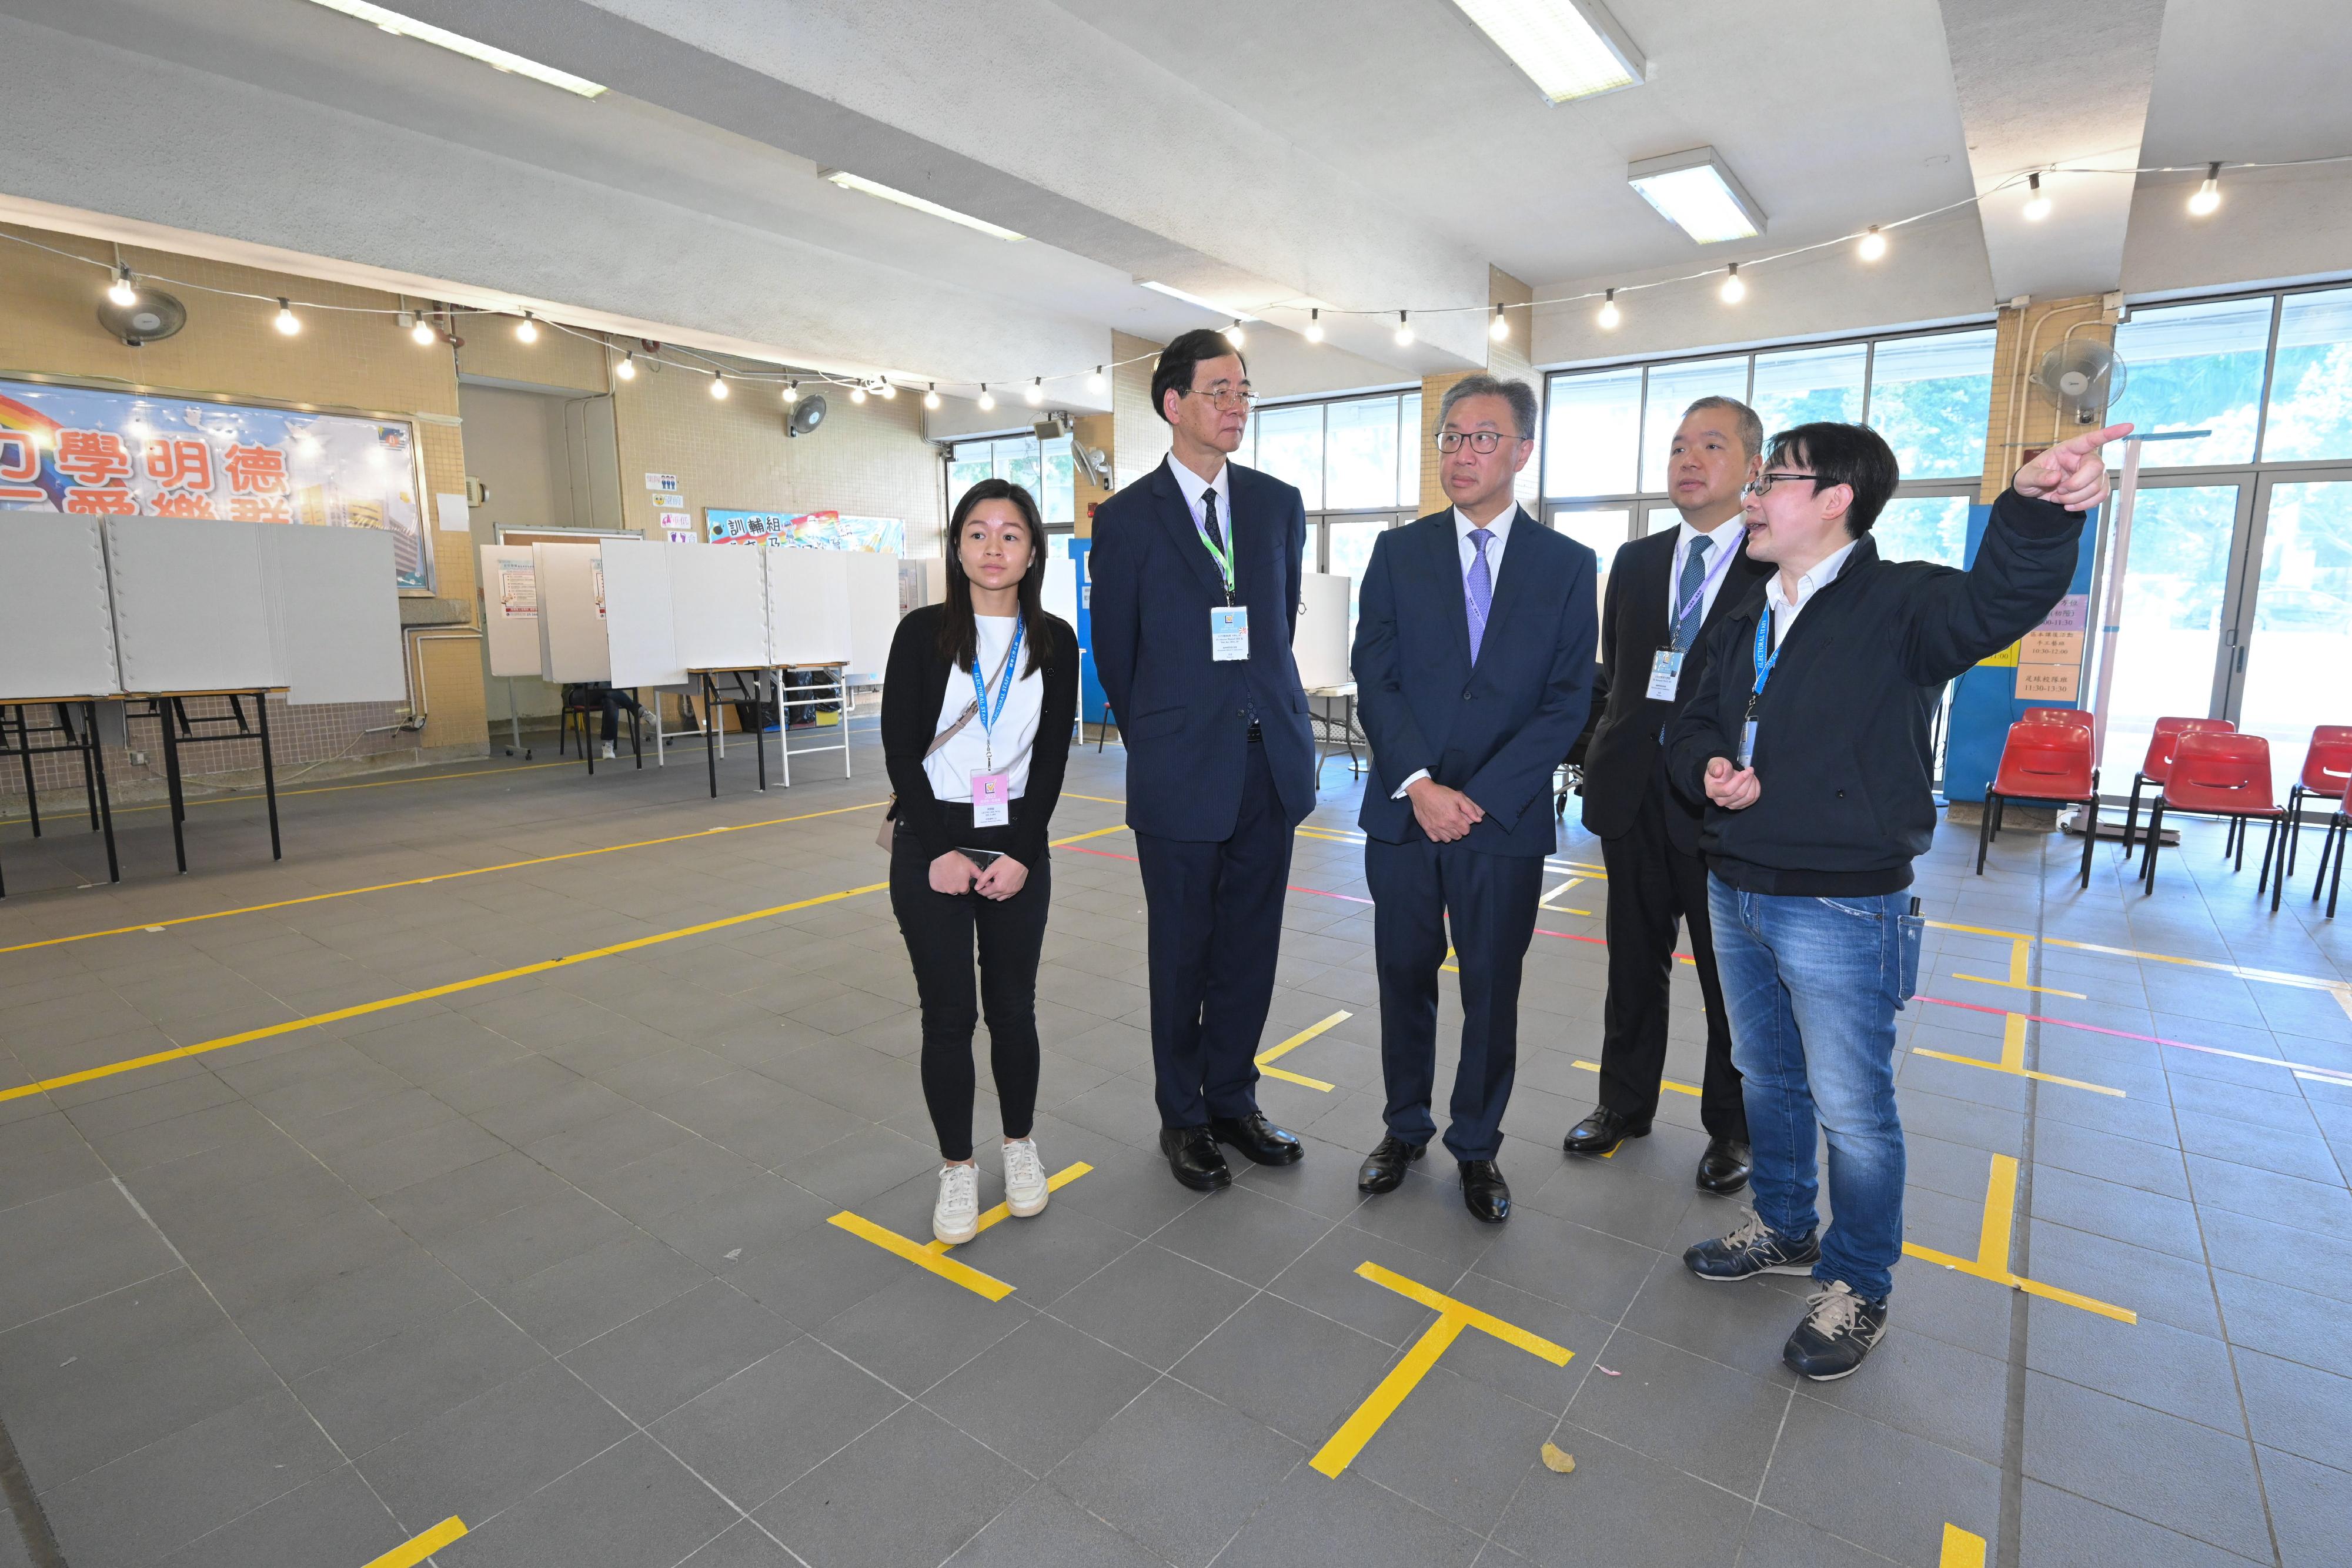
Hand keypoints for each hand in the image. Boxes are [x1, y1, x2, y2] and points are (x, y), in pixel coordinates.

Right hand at [928, 851, 980, 894]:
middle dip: (956, 884)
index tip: (961, 876)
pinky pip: (938, 887)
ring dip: (948, 884)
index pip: (965, 890)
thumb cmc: (958, 860)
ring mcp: (943, 890)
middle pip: (956, 890)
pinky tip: (941, 875)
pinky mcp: (935, 887)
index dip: (964, 883)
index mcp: (963, 888)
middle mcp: (953, 891)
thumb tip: (989, 883)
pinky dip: (940, 883)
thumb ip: (980, 876)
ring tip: (947, 874)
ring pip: (947, 889)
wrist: (943, 856)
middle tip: (954, 874)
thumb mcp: (972, 867)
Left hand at [972, 855, 1029, 899]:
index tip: (979, 886)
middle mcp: (1006, 891)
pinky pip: (1008, 896)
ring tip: (995, 885)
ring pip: (1000, 898)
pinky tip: (1002, 886)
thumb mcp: (991, 869)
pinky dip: (1003, 893)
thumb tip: (977, 887)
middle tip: (987, 883)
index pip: (985, 893)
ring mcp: (1012, 891)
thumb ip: (983, 879)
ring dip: (995, 894)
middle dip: (987, 891)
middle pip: (991, 897)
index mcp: (999, 886)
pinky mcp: (1017, 889)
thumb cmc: (1007, 862)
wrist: (1020, 859)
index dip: (980, 890)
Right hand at [1407, 777, 1484, 842]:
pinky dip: (1439, 836)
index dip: (1466, 825)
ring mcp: (1435, 829)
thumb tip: (1478, 820)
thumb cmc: (1441, 793)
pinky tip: (1439, 828)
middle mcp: (1445, 826)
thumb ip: (1470, 809)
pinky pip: (1436, 839)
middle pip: (1458, 836)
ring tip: (1447, 825)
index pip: (1466, 831)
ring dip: (1450, 834)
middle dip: (1458, 830)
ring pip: (1447, 840)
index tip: (1462, 820)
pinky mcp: (1427, 829)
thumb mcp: (1458, 797)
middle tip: (1455, 821)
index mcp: (1454, 818)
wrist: (1422, 792)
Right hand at [1704, 755, 1760, 809]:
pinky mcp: (1740, 806)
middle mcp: (1721, 801)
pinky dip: (1756, 788)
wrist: (1721, 776)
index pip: (1728, 790)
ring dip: (1753, 784)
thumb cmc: (1719, 769)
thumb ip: (1715, 766)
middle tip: (1750, 770)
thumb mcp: (1715, 763)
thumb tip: (1718, 772)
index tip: (1746, 771)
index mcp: (1713, 791)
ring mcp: (1731, 805)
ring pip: (1749, 797)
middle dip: (1748, 780)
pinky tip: (1753, 780)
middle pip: (1740, 794)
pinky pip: (1753, 799)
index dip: (1739, 780)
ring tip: (1751, 774)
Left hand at [2014, 422, 2132, 511]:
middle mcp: (2084, 459)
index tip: (2129, 426)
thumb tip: (2055, 478)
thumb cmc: (2030, 478)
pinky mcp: (2095, 488)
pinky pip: (2100, 496)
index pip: (2091, 439)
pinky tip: (2069, 506)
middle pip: (2096, 468)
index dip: (2110, 433)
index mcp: (2069, 449)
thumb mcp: (2026, 477)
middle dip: (2077, 485)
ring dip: (2078, 498)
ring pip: (2098, 486)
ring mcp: (2092, 474)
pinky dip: (2084, 505)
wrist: (2032, 494)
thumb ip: (2038, 476)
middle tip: (2059, 491)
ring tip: (2060, 498)